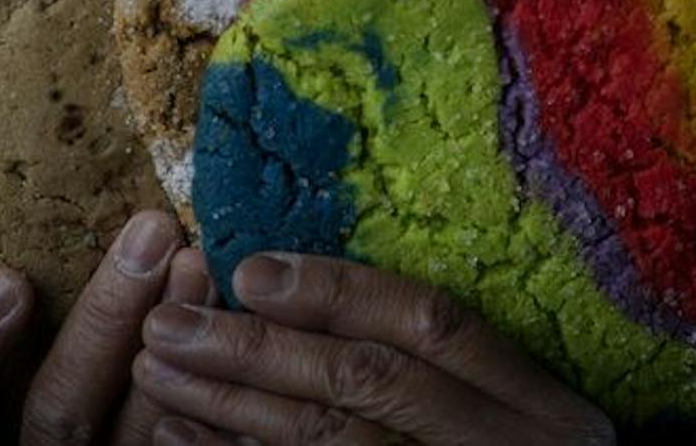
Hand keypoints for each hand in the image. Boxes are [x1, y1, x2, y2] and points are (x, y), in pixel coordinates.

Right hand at [0, 208, 223, 444]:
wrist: (74, 440)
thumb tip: (6, 254)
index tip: (5, 280)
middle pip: (56, 414)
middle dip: (105, 320)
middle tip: (150, 232)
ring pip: (127, 436)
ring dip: (169, 344)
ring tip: (197, 263)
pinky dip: (204, 394)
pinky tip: (221, 328)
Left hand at [128, 252, 616, 444]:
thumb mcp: (513, 415)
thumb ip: (437, 362)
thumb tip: (297, 284)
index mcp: (536, 403)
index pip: (431, 324)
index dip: (338, 291)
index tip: (250, 268)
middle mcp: (500, 445)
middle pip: (366, 382)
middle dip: (259, 348)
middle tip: (170, 321)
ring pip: (329, 443)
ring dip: (230, 406)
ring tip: (160, 367)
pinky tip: (181, 438)